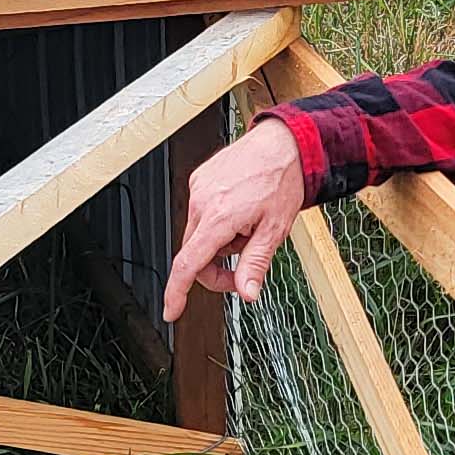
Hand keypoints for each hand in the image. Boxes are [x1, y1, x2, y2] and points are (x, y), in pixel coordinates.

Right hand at [160, 121, 308, 320]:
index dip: (177, 292)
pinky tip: (240, 211)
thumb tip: (247, 293)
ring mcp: (198, 188)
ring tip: (247, 227)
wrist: (284, 143)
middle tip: (242, 270)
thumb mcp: (275, 230)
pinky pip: (201, 214)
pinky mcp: (199, 180)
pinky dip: (218, 222)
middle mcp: (202, 201)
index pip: (188, 264)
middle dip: (216, 267)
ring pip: (199, 234)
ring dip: (219, 242)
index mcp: (219, 217)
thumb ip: (255, 264)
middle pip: (194, 253)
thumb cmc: (282, 179)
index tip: (171, 311)